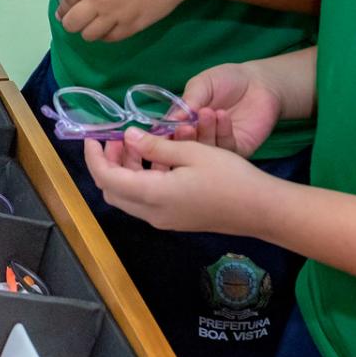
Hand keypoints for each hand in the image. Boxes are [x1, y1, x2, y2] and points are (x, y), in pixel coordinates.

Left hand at [55, 0, 188, 42]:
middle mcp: (99, 0)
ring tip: (98, 23)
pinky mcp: (132, 27)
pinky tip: (112, 26)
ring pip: (88, 36)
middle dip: (72, 23)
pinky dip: (107, 34)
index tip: (65, 11)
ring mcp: (115, 16)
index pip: (67, 2)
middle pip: (71, 24)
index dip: (65, 8)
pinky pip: (110, 38)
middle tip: (79, 20)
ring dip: (90, 30)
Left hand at [83, 129, 271, 234]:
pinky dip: (144, 179)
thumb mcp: (192, 153)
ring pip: (130, 196)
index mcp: (153, 196)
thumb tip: (128, 136)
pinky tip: (160, 158)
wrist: (261, 210)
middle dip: (109, 163)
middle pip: (113, 191)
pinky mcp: (176, 219)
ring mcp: (164, 220)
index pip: (106, 178)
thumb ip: (155, 147)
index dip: (94, 157)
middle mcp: (153, 213)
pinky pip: (147, 201)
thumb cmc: (229, 178)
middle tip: (118, 138)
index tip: (94, 136)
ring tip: (139, 143)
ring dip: (127, 170)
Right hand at [176, 64, 282, 156]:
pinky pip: (227, 147)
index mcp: (186, 122)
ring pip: (206, 149)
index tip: (167, 129)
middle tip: (186, 127)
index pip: (171, 134)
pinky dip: (223, 132)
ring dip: (205, 132)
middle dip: (185, 138)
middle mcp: (200, 137)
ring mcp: (219, 144)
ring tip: (207, 113)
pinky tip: (223, 116)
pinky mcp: (239, 148)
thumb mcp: (202, 84)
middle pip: (187, 147)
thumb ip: (189, 100)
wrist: (260, 83)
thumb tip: (171, 119)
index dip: (167, 135)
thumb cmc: (227, 80)